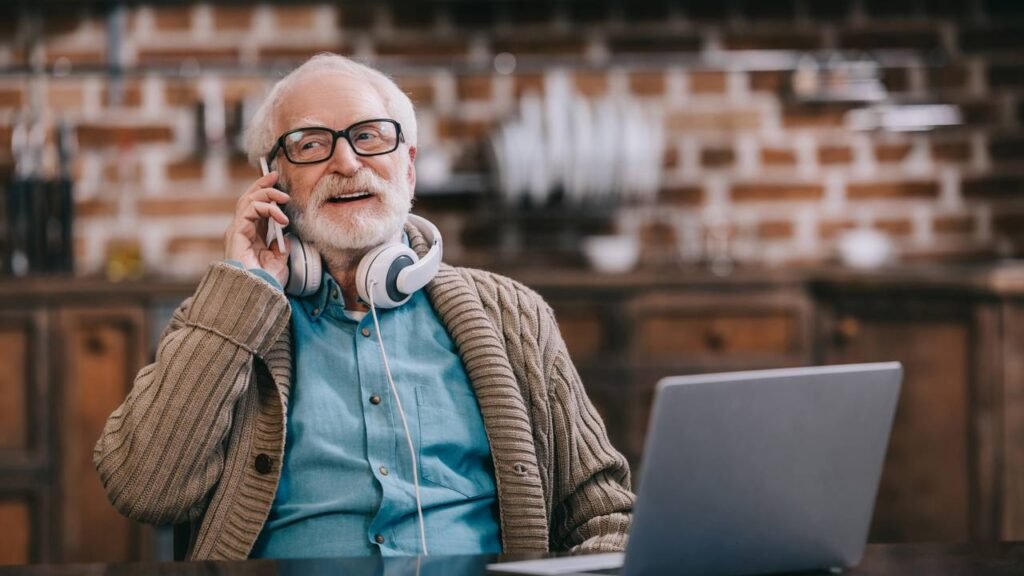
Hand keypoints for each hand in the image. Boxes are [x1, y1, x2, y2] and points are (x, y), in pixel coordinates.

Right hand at [224, 171, 290, 287]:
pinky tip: (281, 217)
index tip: (277, 181)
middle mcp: (241, 231)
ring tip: (284, 198)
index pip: (256, 207)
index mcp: (251, 236)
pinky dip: (267, 208)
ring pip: (248, 200)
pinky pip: (250, 210)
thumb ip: (281, 247)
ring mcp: (237, 231)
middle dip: (262, 184)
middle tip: (275, 174)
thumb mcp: (279, 261)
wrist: (257, 295)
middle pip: (249, 199)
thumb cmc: (266, 283)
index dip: (265, 193)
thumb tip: (286, 235)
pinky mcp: (236, 233)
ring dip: (267, 194)